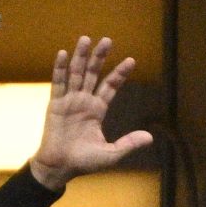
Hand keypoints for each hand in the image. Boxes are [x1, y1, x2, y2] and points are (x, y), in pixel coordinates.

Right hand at [28, 37, 153, 189]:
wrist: (60, 168)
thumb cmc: (84, 162)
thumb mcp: (111, 154)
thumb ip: (128, 143)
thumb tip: (150, 138)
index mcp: (97, 110)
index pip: (110, 86)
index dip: (119, 73)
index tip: (131, 60)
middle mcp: (84, 101)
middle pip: (93, 74)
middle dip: (100, 57)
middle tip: (107, 39)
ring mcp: (69, 101)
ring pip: (76, 74)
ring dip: (81, 57)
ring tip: (86, 38)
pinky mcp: (55, 105)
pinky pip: (58, 84)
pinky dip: (59, 68)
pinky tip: (62, 53)